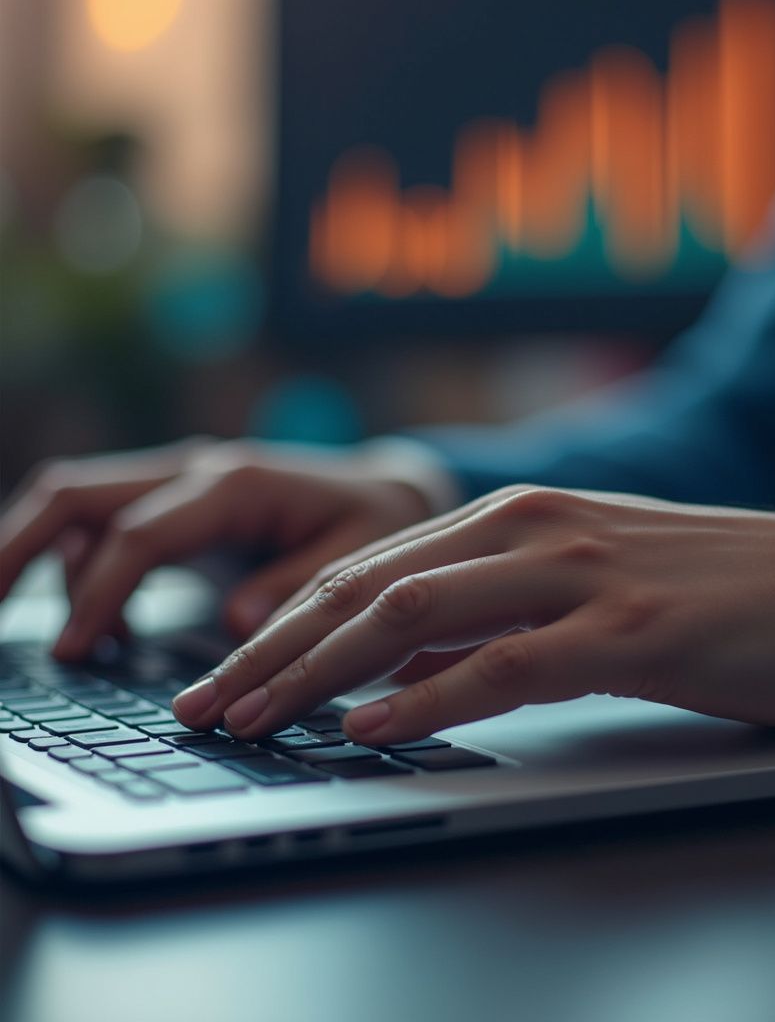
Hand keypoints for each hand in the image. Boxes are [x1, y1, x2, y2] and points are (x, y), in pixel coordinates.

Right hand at [0, 438, 434, 656]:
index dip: (98, 594)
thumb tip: (233, 624)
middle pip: (75, 493)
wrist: (388, 488)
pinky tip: (105, 629)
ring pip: (78, 501)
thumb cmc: (376, 524)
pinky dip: (83, 567)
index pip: (138, 534)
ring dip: (39, 557)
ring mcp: (182, 479)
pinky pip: (108, 521)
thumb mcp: (356, 563)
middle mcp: (197, 470)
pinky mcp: (180, 500)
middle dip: (15, 548)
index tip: (76, 654)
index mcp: (235, 484)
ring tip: (49, 635)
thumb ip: (294, 590)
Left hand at [171, 486, 774, 744]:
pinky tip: (372, 726)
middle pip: (368, 586)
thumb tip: (398, 662)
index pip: (368, 565)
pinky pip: (504, 665)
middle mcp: (533, 529)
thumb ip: (489, 613)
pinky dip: (427, 698)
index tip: (226, 671)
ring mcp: (579, 574)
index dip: (283, 621)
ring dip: (321, 672)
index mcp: (516, 514)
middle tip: (207, 702)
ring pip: (416, 616)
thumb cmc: (708, 589)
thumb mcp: (580, 586)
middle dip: (273, 648)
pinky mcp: (629, 628)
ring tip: (257, 718)